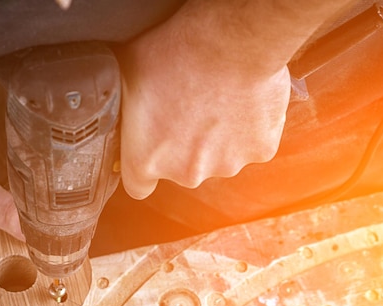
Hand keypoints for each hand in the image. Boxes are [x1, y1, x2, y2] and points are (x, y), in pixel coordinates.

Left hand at [117, 0, 355, 199]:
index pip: (139, 186)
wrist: (231, 41)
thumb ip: (125, 111)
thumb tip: (121, 110)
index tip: (150, 149)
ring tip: (217, 100)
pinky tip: (242, 100)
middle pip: (182, 168)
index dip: (144, 166)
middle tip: (188, 108)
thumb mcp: (127, 77)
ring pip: (219, 157)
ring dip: (218, 137)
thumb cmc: (174, 53)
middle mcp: (186, 174)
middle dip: (185, 145)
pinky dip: (248, 127)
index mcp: (147, 161)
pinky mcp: (260, 151)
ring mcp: (226, 165)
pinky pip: (251, 143)